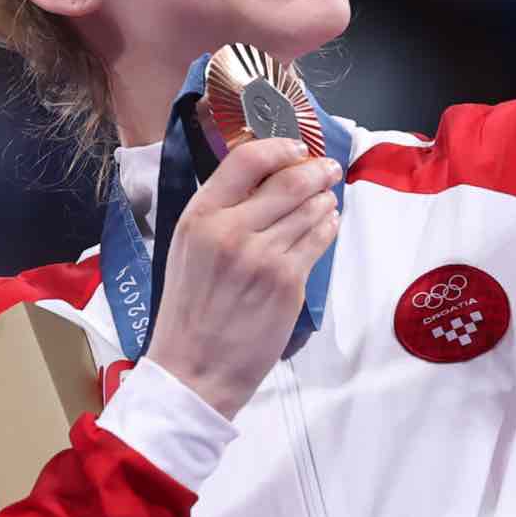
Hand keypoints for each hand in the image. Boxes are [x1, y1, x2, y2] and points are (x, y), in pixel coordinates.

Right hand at [143, 137, 341, 418]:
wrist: (193, 370)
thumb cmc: (189, 313)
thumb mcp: (187, 250)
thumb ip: (220, 214)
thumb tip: (267, 182)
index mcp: (198, 218)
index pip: (246, 159)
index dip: (279, 146)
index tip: (295, 148)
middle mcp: (230, 230)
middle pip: (289, 179)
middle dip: (316, 170)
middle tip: (327, 169)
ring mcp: (262, 256)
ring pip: (311, 208)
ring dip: (324, 200)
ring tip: (325, 202)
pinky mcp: (288, 281)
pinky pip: (319, 239)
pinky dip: (327, 227)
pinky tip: (325, 226)